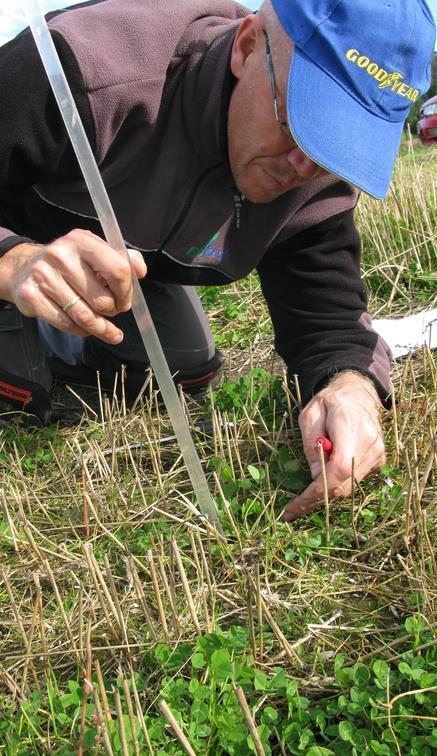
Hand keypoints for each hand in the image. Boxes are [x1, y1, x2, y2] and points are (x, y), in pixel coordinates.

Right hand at [0, 229, 146, 343]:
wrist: (25, 268)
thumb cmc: (70, 263)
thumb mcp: (95, 252)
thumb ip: (123, 259)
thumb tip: (140, 271)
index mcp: (81, 241)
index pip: (118, 270)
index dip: (126, 292)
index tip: (125, 301)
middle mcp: (60, 255)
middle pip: (102, 300)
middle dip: (112, 311)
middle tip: (112, 311)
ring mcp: (43, 276)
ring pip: (84, 316)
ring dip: (100, 328)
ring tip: (107, 330)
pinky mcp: (31, 296)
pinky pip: (66, 324)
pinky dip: (81, 331)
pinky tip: (86, 328)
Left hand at [282, 371, 385, 520]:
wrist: (358, 393)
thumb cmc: (329, 402)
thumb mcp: (309, 414)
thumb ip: (311, 444)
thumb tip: (317, 477)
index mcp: (350, 427)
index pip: (338, 469)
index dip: (317, 492)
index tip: (295, 506)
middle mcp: (370, 444)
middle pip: (344, 484)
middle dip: (316, 499)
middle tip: (292, 509)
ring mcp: (378, 454)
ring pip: (349, 487)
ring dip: (326, 491)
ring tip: (307, 490)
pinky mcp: (379, 460)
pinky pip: (355, 480)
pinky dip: (338, 483)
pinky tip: (327, 473)